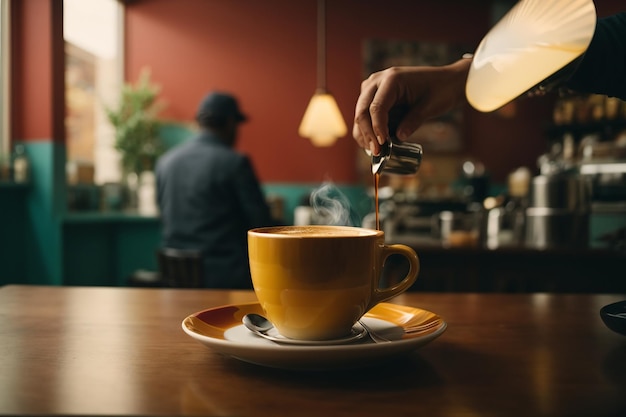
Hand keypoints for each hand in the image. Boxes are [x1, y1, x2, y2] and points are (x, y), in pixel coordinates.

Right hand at [352, 57, 471, 154]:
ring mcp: (373, 88)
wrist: (446, 81)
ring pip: (361, 114)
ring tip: (375, 151)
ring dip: (365, 133)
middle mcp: (378, 81)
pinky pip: (366, 115)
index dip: (377, 128)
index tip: (382, 145)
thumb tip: (398, 138)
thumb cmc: (441, 91)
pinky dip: (368, 130)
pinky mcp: (374, 96)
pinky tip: (375, 143)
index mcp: (392, 79)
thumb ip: (413, 121)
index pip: (376, 107)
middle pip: (362, 110)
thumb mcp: (430, 107)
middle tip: (376, 152)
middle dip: (367, 133)